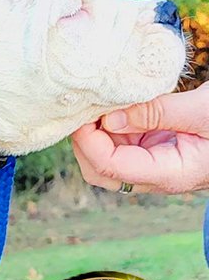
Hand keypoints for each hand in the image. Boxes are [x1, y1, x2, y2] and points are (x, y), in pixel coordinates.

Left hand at [71, 83, 208, 194]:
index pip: (111, 168)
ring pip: (106, 159)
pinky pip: (121, 144)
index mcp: (171, 174)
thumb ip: (157, 112)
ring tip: (96, 103)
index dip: (88, 142)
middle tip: (83, 109)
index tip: (82, 114)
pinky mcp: (155, 150)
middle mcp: (157, 176)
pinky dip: (109, 127)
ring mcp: (154, 164)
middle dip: (85, 143)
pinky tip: (110, 105)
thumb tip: (109, 118)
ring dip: (96, 134)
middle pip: (100, 172)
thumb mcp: (202, 109)